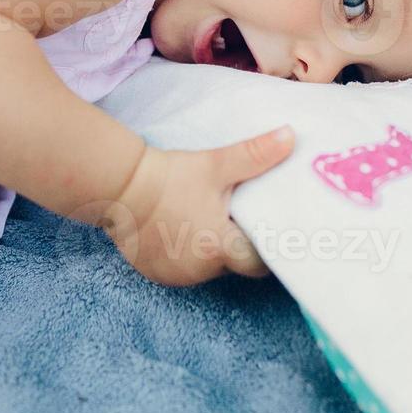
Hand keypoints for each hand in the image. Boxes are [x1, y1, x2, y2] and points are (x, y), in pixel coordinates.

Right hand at [104, 126, 295, 285]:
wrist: (120, 186)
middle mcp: (199, 270)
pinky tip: (183, 231)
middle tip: (235, 219)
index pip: (258, 263)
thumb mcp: (216, 164)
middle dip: (237, 247)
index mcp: (219, 247)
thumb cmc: (171, 176)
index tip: (268, 231)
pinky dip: (186, 256)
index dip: (266, 248)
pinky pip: (182, 270)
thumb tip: (291, 137)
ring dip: (210, 252)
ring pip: (207, 269)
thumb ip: (256, 154)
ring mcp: (175, 276)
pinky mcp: (156, 274)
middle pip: (232, 265)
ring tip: (207, 222)